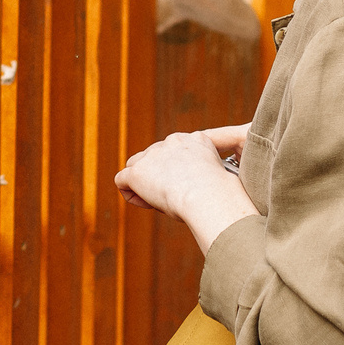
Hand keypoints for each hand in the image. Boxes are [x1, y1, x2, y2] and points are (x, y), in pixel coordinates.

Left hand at [115, 125, 259, 254]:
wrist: (209, 197)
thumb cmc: (220, 195)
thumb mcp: (218, 176)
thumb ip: (204, 174)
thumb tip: (193, 186)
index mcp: (195, 139)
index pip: (176, 151)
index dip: (177, 171)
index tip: (187, 187)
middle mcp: (172, 141)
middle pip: (155, 158)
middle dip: (159, 178)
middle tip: (174, 198)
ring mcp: (152, 155)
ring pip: (136, 166)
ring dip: (143, 184)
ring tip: (159, 201)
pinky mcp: (137, 171)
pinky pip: (122, 181)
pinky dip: (132, 195)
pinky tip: (148, 205)